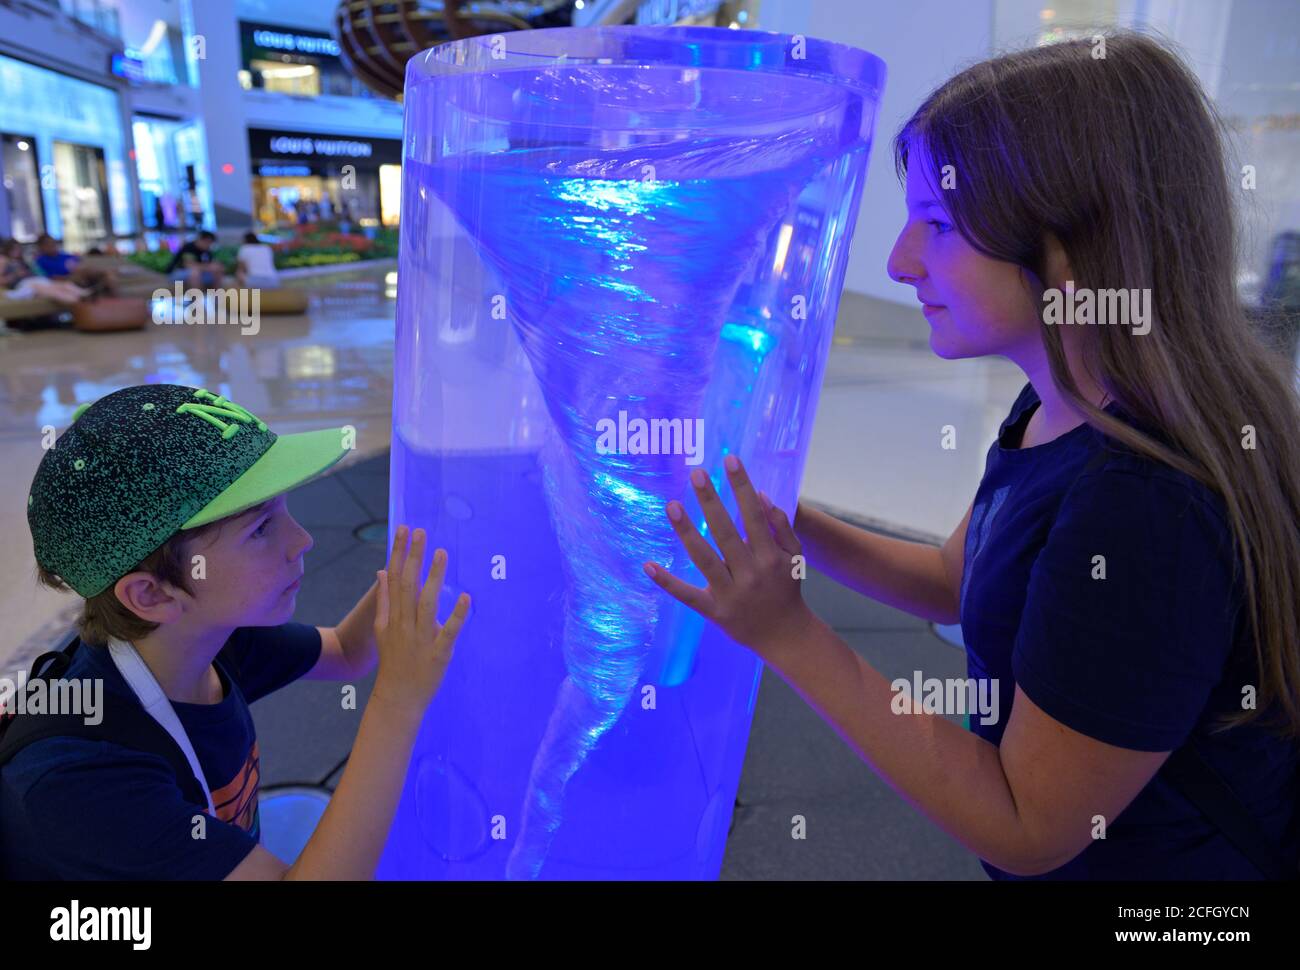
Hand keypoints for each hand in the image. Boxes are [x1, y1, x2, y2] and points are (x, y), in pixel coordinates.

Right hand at [371, 525, 469, 715]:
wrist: (397, 696)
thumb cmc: (394, 661)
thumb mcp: (383, 629)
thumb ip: (384, 600)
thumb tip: (382, 572)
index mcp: (393, 616)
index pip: (395, 577)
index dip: (400, 552)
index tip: (404, 530)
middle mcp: (404, 623)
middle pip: (408, 585)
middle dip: (414, 556)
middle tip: (420, 531)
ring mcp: (421, 638)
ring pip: (427, 603)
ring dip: (433, 577)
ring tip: (441, 553)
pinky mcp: (438, 652)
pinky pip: (448, 631)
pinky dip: (457, 615)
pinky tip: (465, 597)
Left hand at [644, 455, 815, 658]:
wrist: (785, 635)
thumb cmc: (786, 588)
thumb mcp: (794, 557)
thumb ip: (782, 527)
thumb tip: (763, 496)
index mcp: (770, 556)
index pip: (754, 514)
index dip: (742, 486)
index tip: (730, 460)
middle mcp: (750, 573)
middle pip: (726, 532)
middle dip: (711, 501)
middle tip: (696, 473)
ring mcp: (730, 593)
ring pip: (705, 558)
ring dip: (686, 531)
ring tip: (671, 505)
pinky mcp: (714, 611)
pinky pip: (687, 595)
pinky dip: (667, 582)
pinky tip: (647, 565)